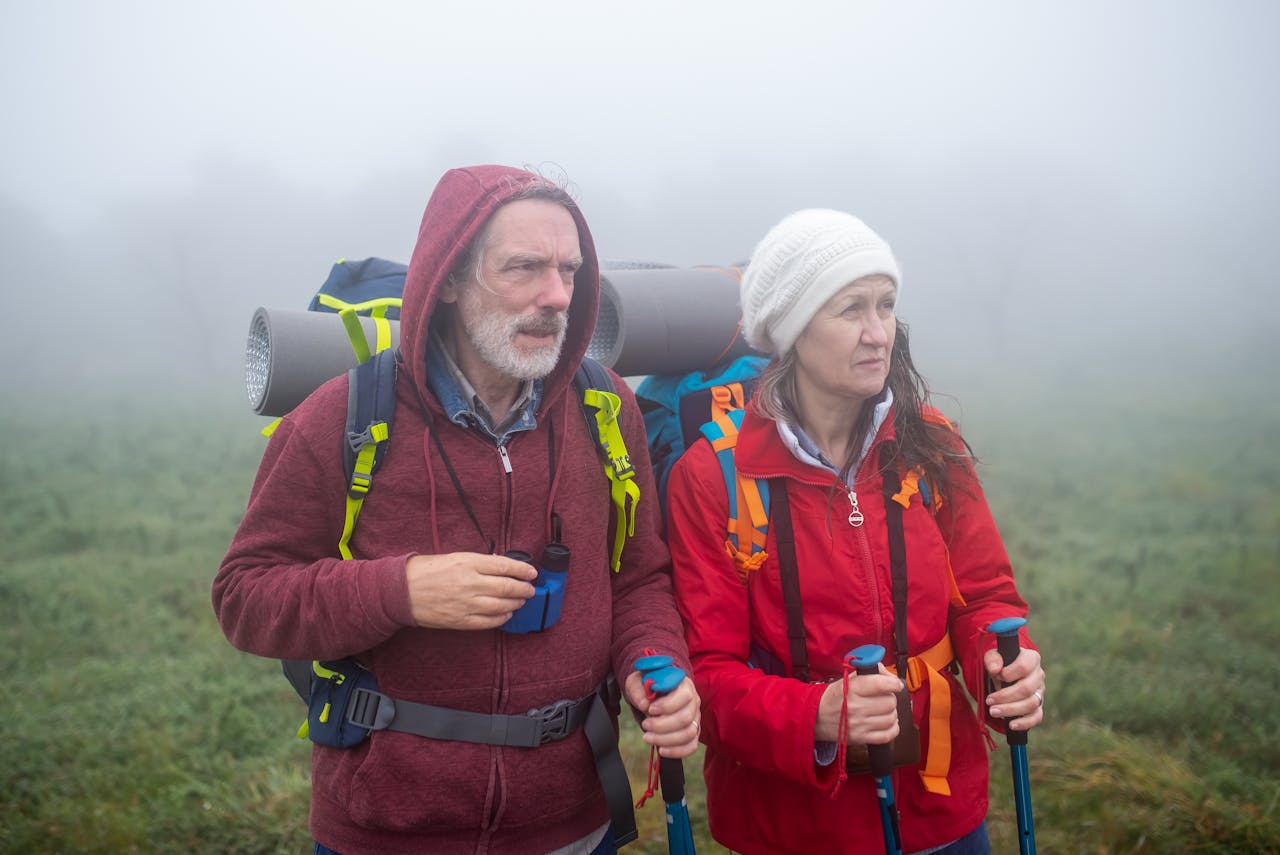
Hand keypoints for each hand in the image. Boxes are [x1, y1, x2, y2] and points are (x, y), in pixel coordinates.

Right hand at [405, 552, 536, 630]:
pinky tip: (506, 615)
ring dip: (515, 604)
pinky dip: (501, 619)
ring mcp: (466, 604)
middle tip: (530, 589)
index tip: (532, 572)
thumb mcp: (454, 557)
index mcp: (468, 563)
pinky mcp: (460, 621)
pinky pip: (488, 622)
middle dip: (523, 589)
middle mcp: (470, 583)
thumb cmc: (426, 571)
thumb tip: (500, 563)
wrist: (402, 591)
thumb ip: (479, 561)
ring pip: (501, 606)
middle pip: (507, 587)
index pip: (504, 566)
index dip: (522, 570)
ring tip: (521, 601)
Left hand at [625, 671, 700, 758]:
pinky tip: (661, 750)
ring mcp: (695, 718)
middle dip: (663, 726)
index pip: (684, 696)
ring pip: (689, 733)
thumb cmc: (646, 687)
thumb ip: (639, 690)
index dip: (667, 706)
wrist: (651, 694)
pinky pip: (692, 745)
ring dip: (667, 739)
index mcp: (684, 685)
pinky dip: (677, 751)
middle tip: (645, 725)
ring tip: (648, 738)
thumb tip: (644, 705)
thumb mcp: (637, 683)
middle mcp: (694, 701)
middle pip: (686, 718)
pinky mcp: (693, 732)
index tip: (650, 709)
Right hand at [815, 664, 902, 744]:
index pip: (880, 684)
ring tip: (883, 710)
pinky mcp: (861, 738)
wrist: (817, 717)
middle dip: (890, 697)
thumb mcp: (848, 678)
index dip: (894, 684)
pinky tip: (886, 722)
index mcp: (851, 688)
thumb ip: (871, 672)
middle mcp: (855, 707)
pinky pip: (888, 735)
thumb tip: (891, 677)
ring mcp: (859, 724)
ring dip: (891, 713)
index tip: (896, 685)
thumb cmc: (835, 697)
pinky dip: (892, 728)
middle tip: (883, 697)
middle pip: (890, 702)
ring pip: (891, 718)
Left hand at [984, 647, 1044, 731]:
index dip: (1008, 673)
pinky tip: (1011, 725)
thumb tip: (995, 669)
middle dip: (1005, 696)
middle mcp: (1039, 676)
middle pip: (1026, 689)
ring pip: (1031, 704)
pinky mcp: (1038, 707)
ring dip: (1011, 710)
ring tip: (993, 711)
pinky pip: (1036, 717)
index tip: (995, 675)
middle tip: (989, 701)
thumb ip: (993, 659)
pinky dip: (1024, 723)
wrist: (1004, 674)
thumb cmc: (1000, 663)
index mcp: (1031, 659)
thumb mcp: (993, 656)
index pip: (1024, 666)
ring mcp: (1040, 692)